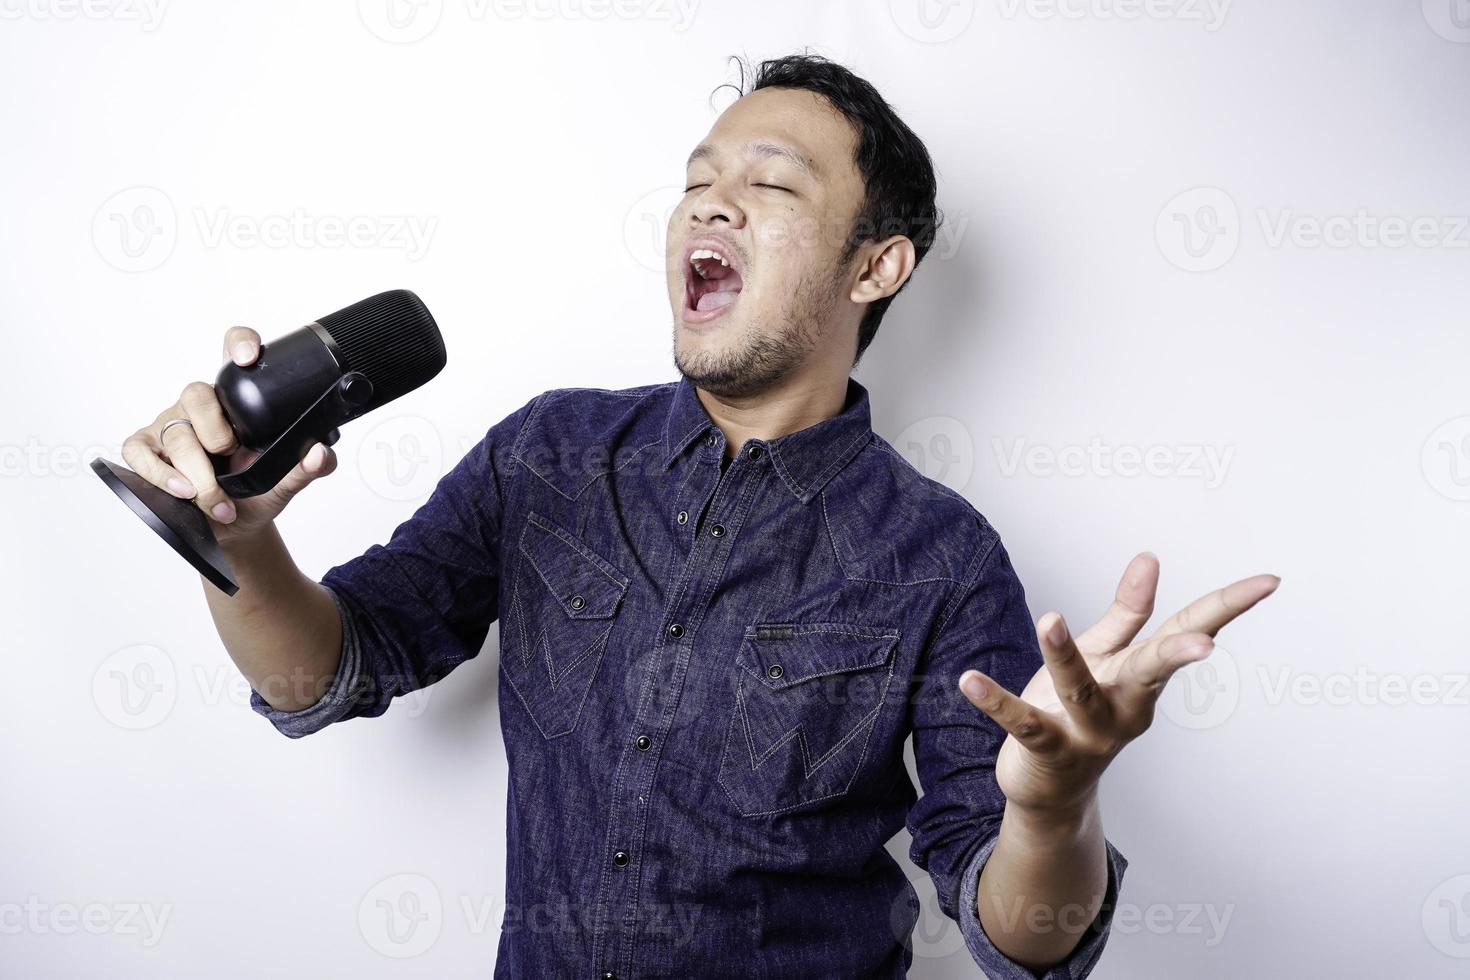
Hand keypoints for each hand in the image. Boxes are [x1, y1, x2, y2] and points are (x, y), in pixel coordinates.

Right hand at [119, 326, 337, 545]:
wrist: (232, 527)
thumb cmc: (256, 493)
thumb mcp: (286, 482)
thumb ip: (307, 467)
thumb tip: (319, 454)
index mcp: (238, 399)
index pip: (233, 352)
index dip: (239, 344)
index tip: (248, 358)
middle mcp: (201, 406)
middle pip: (196, 394)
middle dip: (214, 431)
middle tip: (230, 455)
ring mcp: (170, 425)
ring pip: (174, 433)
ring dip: (197, 473)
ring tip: (216, 500)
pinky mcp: (145, 449)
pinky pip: (140, 452)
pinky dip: (161, 475)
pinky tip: (183, 492)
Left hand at [958, 553, 1278, 815]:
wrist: (1049, 790)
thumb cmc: (1080, 710)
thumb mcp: (1107, 657)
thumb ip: (1128, 611)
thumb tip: (1150, 557)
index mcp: (1143, 676)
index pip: (1191, 631)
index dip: (1229, 607)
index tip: (1269, 580)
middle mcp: (1126, 705)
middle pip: (1154, 669)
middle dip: (1178, 654)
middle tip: (1204, 642)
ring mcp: (1088, 732)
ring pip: (1081, 690)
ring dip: (1064, 654)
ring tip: (1049, 617)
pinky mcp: (1045, 750)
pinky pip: (1022, 724)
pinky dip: (995, 702)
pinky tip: (969, 680)